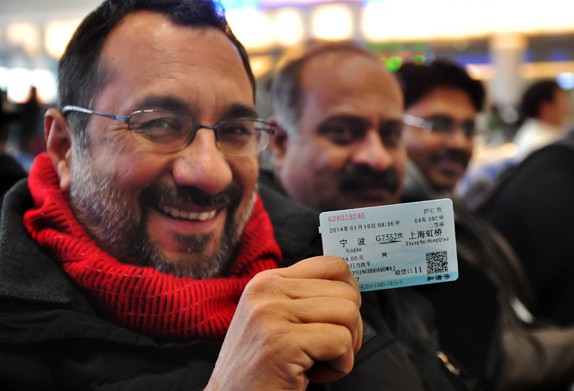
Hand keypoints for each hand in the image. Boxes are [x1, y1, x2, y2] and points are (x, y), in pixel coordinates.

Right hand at [207, 256, 362, 390]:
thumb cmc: (263, 367)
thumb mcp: (276, 319)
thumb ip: (303, 298)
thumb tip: (350, 289)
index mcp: (267, 281)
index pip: (332, 265)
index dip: (350, 294)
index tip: (341, 319)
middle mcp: (267, 290)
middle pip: (346, 292)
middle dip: (350, 327)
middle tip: (326, 350)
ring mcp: (272, 313)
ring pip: (348, 313)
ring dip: (346, 348)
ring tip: (317, 362)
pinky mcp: (283, 341)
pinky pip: (341, 342)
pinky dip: (340, 366)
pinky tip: (313, 375)